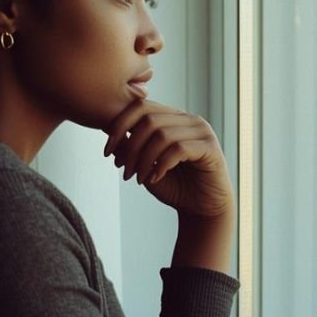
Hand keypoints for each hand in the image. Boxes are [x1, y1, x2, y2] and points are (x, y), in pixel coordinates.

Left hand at [103, 99, 234, 218]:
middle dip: (130, 147)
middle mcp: (188, 119)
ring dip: (144, 160)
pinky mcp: (211, 148)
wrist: (201, 210)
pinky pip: (179, 149)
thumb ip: (130, 146)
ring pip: (162, 135)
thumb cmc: (173, 186)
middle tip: (124, 171)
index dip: (119, 126)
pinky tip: (155, 179)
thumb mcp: (144, 165)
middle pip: (149, 119)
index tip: (107, 151)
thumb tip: (106, 127)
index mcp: (172, 117)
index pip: (141, 106)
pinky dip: (161, 165)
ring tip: (139, 179)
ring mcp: (202, 131)